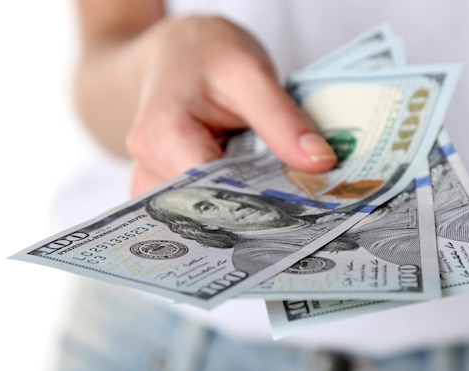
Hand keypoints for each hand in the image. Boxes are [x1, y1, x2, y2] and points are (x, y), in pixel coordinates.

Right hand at [125, 16, 336, 195]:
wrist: (176, 54)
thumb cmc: (206, 56)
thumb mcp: (250, 73)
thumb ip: (282, 120)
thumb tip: (319, 164)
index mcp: (163, 139)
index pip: (213, 193)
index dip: (258, 202)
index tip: (299, 202)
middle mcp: (148, 168)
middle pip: (206, 211)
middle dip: (252, 210)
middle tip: (295, 200)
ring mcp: (151, 182)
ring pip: (202, 217)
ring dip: (240, 208)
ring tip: (271, 188)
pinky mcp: (163, 190)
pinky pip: (197, 211)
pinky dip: (227, 204)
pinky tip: (249, 187)